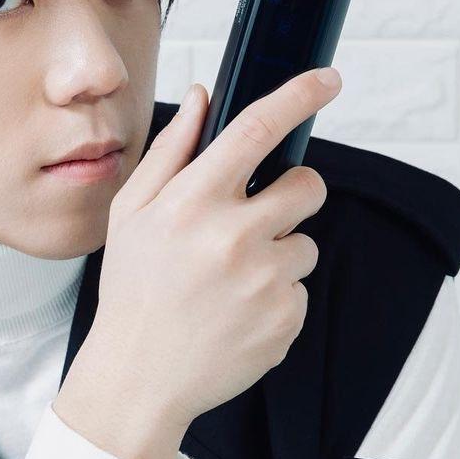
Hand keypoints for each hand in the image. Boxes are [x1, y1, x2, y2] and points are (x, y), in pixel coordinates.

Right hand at [63, 67, 339, 436]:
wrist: (141, 379)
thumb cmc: (134, 292)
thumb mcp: (132, 215)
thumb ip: (171, 152)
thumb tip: (202, 98)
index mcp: (192, 202)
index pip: (257, 130)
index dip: (299, 96)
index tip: (327, 80)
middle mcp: (232, 236)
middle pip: (307, 187)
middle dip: (293, 195)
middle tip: (257, 219)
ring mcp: (264, 281)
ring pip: (305, 244)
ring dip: (278, 255)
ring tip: (231, 283)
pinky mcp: (286, 319)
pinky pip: (300, 290)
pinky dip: (276, 298)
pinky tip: (237, 313)